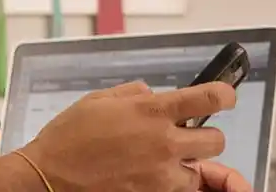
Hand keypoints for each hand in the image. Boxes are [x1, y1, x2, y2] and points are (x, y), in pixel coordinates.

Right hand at [15, 81, 244, 191]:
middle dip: (206, 135)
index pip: (209, 98)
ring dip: (187, 164)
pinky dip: (169, 183)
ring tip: (163, 161)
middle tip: (187, 135)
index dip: (225, 95)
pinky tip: (149, 175)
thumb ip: (133, 93)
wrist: (49, 177)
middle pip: (217, 140)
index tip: (225, 96)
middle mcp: (163, 143)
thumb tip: (152, 93)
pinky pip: (176, 189)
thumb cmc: (68, 137)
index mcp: (151, 111)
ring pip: (198, 170)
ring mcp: (161, 174)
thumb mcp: (98, 100)